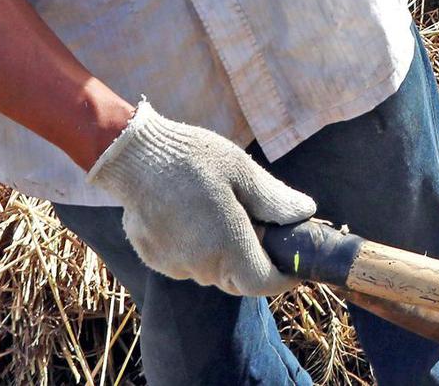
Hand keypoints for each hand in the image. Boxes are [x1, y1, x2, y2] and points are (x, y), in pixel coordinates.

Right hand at [86, 98, 316, 296]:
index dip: (283, 278)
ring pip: (212, 270)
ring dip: (226, 253)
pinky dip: (199, 246)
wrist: (133, 156)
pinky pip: (187, 261)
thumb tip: (305, 213)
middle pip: (238, 280)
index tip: (295, 266)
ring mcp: (174, 264)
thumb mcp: (242, 171)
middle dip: (255, 262)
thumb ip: (273, 199)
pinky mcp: (154, 257)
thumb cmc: (192, 159)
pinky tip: (194, 214)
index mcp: (227, 247)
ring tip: (226, 214)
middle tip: (263, 229)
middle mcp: (200, 265)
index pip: (263, 283)